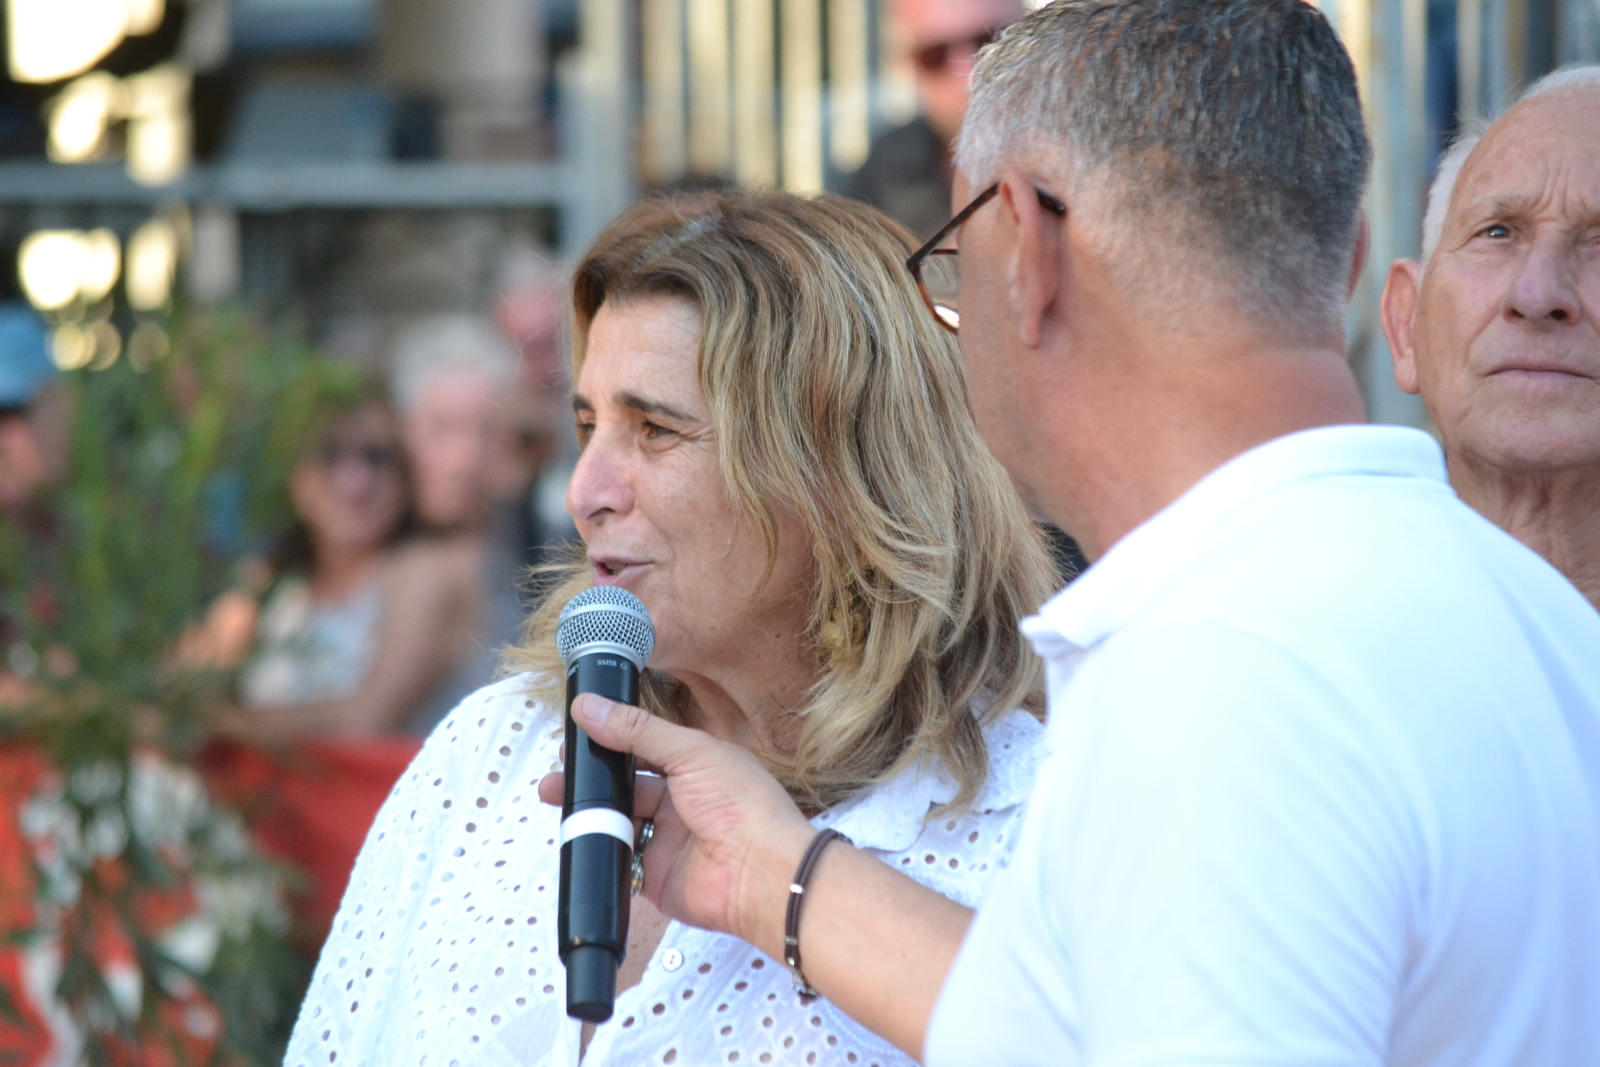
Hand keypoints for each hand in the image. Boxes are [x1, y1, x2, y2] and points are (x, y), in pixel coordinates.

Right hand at [538, 693, 815, 955]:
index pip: (645, 747)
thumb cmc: (742, 805)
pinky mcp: (654, 874)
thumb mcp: (690, 752)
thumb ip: (637, 731)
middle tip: (558, 774)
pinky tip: (577, 834)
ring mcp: (667, 838)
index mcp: (696, 765)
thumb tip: (590, 707)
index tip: (577, 734)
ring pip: (618, 820)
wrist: (760, 872)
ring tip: (556, 798)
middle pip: (626, 785)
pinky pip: (618, 860)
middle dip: (592, 779)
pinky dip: (599, 849)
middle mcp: (681, 800)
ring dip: (589, 811)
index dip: (612, 741)